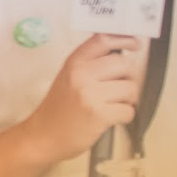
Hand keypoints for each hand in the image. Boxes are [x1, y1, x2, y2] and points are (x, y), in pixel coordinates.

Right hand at [26, 33, 142, 160]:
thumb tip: (122, 56)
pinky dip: (124, 117)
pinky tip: (109, 118)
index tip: (134, 45)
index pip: (103, 40)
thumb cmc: (57, 110)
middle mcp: (81, 75)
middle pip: (124, 64)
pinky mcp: (99, 114)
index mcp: (74, 63)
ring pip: (131, 88)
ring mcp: (90, 94)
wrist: (42, 137)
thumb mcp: (68, 78)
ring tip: (111, 105)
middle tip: (117, 89)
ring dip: (127, 99)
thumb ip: (90, 64)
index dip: (124, 40)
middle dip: (128, 78)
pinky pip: (129, 110)